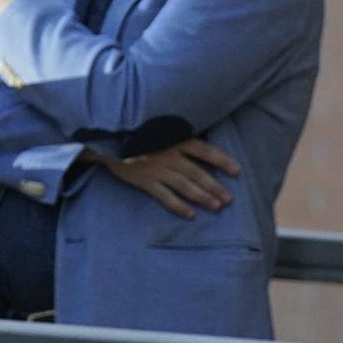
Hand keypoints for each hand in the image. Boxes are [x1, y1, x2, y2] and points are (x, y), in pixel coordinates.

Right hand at [87, 139, 240, 218]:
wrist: (104, 138)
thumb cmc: (133, 132)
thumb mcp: (156, 128)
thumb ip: (174, 135)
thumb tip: (195, 143)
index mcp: (173, 139)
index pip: (204, 150)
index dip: (222, 160)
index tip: (237, 171)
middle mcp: (168, 155)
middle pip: (198, 173)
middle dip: (215, 186)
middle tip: (228, 200)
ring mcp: (156, 169)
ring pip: (185, 186)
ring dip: (203, 197)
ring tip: (216, 207)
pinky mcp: (144, 181)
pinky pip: (165, 196)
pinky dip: (178, 206)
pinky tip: (190, 214)